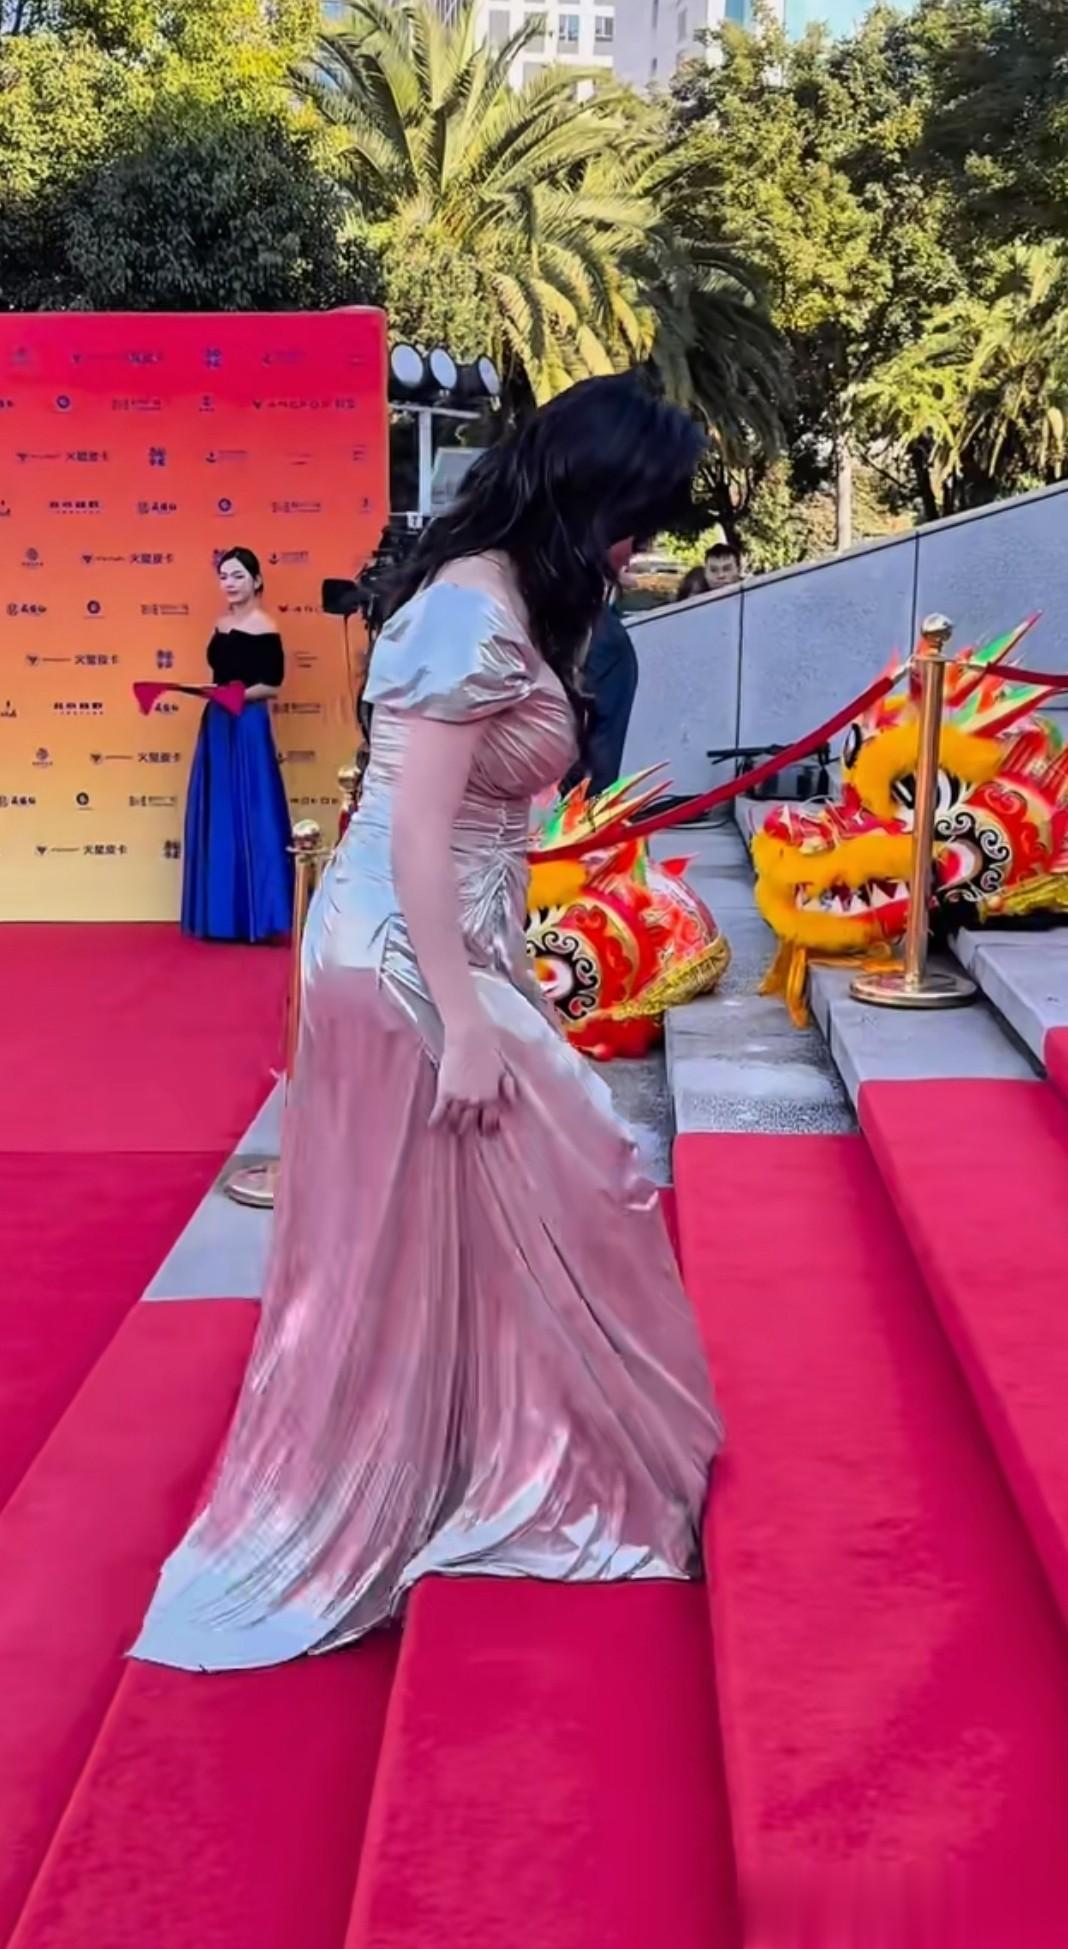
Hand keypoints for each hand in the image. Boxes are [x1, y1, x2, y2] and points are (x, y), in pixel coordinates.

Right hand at [431, 1019, 516, 1136]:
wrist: (470, 1036)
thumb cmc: (490, 1050)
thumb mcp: (504, 1071)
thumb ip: (507, 1091)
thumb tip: (510, 1104)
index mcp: (493, 1098)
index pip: (490, 1123)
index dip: (487, 1130)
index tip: (484, 1133)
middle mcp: (477, 1102)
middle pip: (472, 1126)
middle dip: (469, 1131)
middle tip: (465, 1132)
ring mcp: (460, 1098)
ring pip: (455, 1122)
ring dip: (453, 1128)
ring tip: (450, 1130)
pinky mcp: (445, 1092)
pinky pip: (439, 1112)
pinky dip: (435, 1121)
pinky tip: (431, 1127)